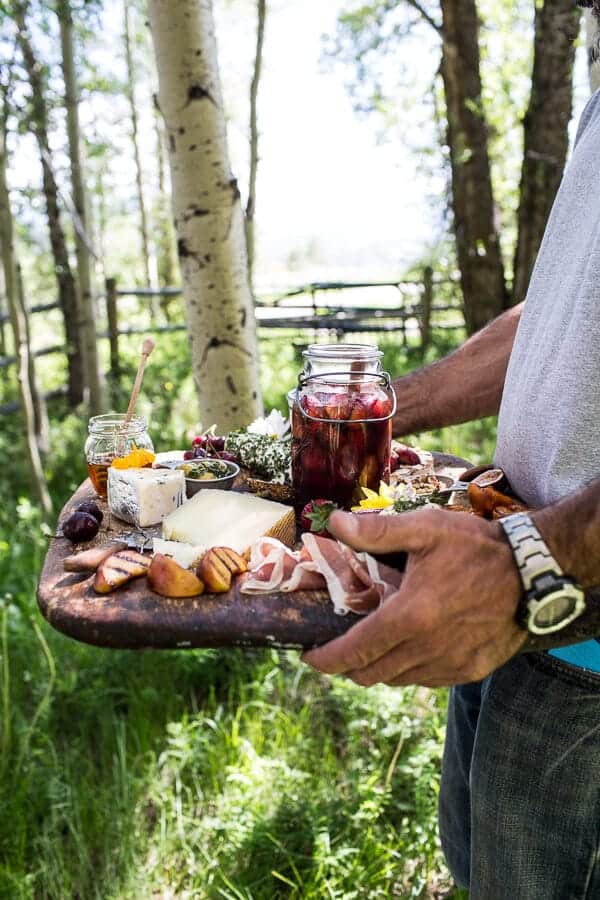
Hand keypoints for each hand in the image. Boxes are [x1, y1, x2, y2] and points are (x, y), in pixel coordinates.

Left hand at [303, 508, 526, 687]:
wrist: (535, 572)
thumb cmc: (478, 548)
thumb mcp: (426, 530)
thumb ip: (377, 531)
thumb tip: (334, 524)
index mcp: (409, 617)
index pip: (354, 652)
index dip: (326, 660)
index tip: (310, 657)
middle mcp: (426, 649)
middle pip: (371, 675)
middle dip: (348, 666)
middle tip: (338, 648)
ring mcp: (450, 665)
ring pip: (398, 680)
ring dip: (379, 668)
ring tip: (374, 644)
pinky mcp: (470, 670)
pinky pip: (427, 680)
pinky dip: (409, 670)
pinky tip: (411, 647)